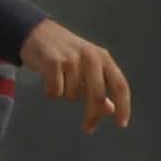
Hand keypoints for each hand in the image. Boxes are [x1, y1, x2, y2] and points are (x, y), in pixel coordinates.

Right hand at [20, 17, 131, 132]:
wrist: (37, 33)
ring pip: (72, 95)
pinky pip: (55, 91)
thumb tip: (111, 109)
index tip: (121, 124)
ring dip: (65, 95)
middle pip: (97, 95)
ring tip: (60, 82)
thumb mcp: (88, 67)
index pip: (120, 85)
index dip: (124, 106)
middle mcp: (91, 57)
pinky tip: (48, 80)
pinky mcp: (52, 61)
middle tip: (88, 128)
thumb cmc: (66, 53)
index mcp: (104, 58)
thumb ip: (101, 86)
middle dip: (92, 114)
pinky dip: (51, 92)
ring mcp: (71, 58)